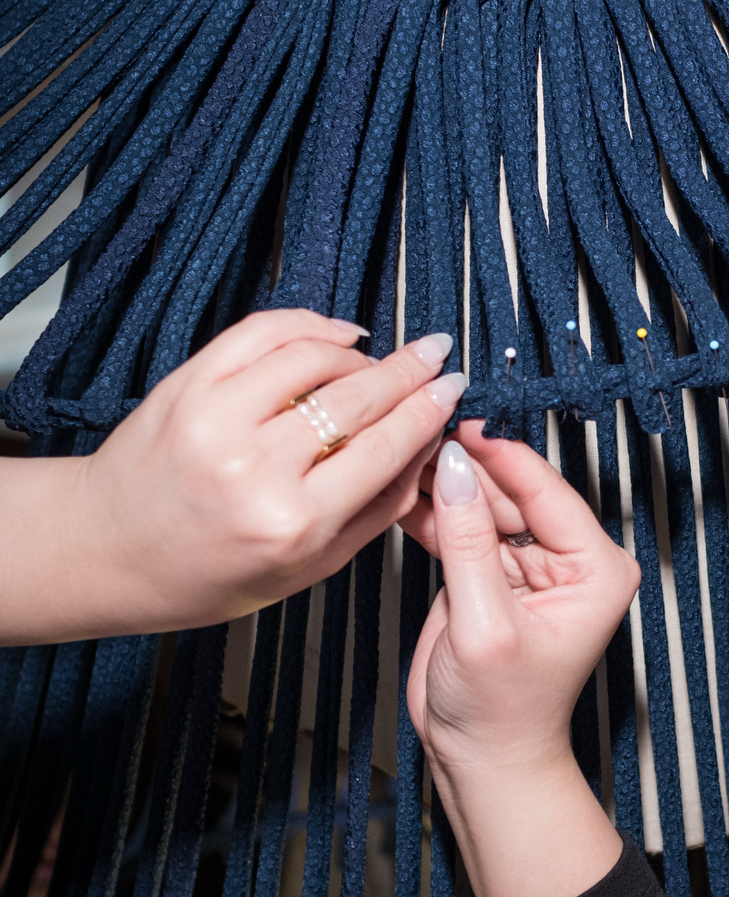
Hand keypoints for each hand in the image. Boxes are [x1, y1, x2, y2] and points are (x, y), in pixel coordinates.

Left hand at [0, 312, 463, 644]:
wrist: (107, 550)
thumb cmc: (202, 572)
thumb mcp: (305, 571)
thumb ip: (372, 515)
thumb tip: (424, 455)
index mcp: (291, 524)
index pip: (384, 447)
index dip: (429, 409)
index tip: (453, 388)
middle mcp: (255, 469)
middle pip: (357, 398)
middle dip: (408, 371)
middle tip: (435, 354)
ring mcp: (217, 419)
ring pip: (315, 356)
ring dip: (359, 351)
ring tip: (378, 356)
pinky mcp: (189, 384)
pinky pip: (263, 332)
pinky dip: (308, 324)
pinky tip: (333, 334)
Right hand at [406, 428, 638, 896]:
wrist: (482, 759)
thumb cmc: (504, 712)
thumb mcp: (485, 624)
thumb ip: (468, 543)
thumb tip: (453, 470)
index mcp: (596, 567)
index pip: (547, 491)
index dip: (502, 454)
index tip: (463, 422)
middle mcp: (567, 559)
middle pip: (512, 491)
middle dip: (465, 465)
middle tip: (417, 433)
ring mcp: (525, 565)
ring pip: (481, 504)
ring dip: (442, 483)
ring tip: (400, 454)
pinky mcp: (486, 574)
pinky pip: (459, 528)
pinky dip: (429, 512)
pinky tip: (399, 490)